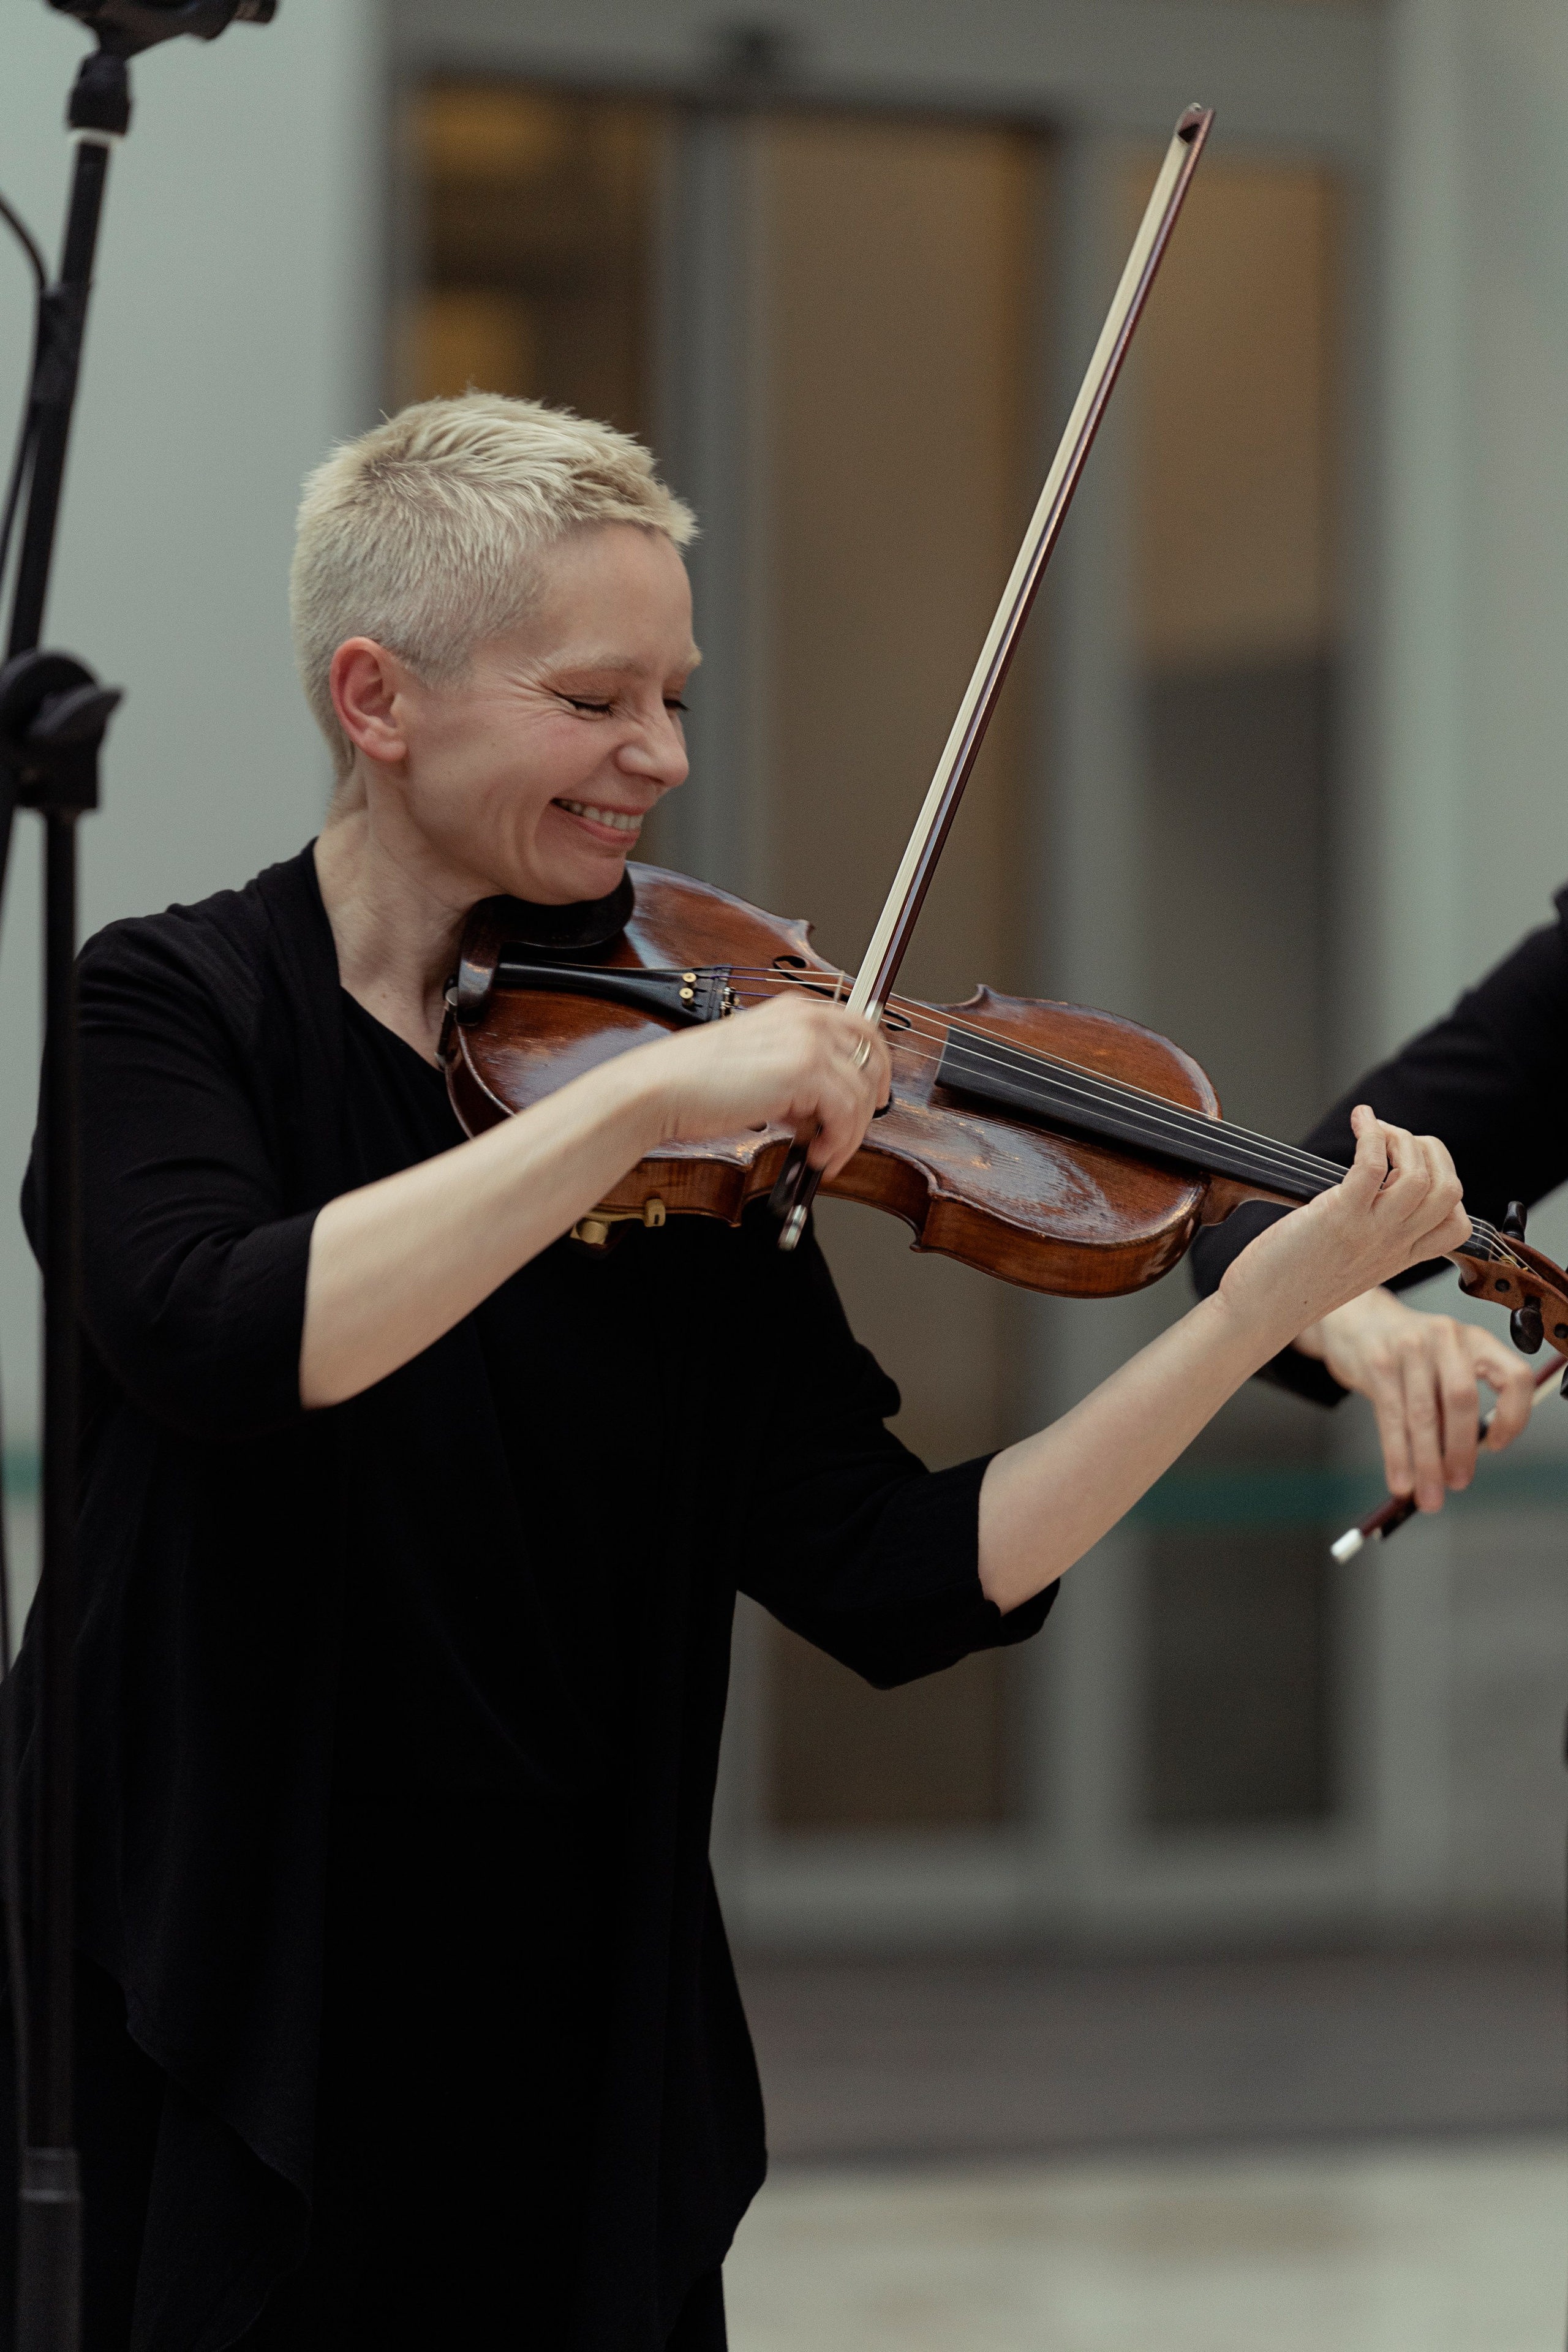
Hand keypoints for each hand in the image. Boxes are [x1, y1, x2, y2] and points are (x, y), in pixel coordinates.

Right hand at [638, 992, 890, 1176]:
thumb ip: (795, 1080)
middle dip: (870, 1102)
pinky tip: (816, 1156)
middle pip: (872, 1057)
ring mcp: (808, 1042)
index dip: (876, 1066)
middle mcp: (806, 1019)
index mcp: (794, 1011)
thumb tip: (819, 1110)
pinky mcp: (805, 1071)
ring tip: (823, 1155)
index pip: (861, 1028)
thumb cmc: (695, 1083)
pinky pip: (846, 1113)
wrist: (662, 1089)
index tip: (874, 1096)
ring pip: (861, 1093)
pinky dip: (838, 1142)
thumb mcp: (758, 1070)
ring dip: (849, 1134)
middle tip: (854, 1134)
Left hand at [1217, 1106, 1470, 1359]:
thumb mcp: (1349, 1262)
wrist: (1262, 1310)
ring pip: (1421, 1175)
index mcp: (1400, 1256)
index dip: (1447, 1186)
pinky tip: (1360, 1120)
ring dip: (1401, 1138)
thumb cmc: (1292, 1282)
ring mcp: (1371, 1231)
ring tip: (1374, 1129)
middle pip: (1449, 1191)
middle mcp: (1393, 1244)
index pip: (1457, 1225)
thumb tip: (1370, 1191)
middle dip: (1431, 1151)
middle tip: (1395, 1139)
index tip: (1414, 1168)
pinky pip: (1372, 1166)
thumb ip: (1369, 1235)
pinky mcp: (1339, 1217)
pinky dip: (1371, 1134)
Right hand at [1296, 1285, 1536, 1511]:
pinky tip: (1400, 1479)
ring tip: (1428, 1495)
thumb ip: (1454, 1404)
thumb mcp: (1443, 1363)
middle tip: (1458, 1483)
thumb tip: (1461, 1459)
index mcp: (1475, 1340)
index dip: (1514, 1416)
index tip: (1497, 1446)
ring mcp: (1409, 1348)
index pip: (1513, 1377)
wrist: (1357, 1318)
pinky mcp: (1378, 1364)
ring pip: (1423, 1416)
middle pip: (1462, 1401)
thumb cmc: (1407, 1349)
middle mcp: (1446, 1338)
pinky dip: (1397, 1456)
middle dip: (1461, 1451)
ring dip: (1427, 1464)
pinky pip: (1391, 1418)